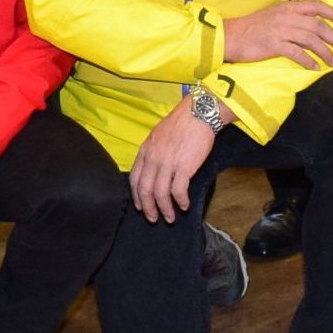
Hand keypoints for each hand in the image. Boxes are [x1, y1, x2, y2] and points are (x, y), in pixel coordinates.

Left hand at [129, 94, 218, 222]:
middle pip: (145, 190)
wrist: (198, 113)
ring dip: (165, 209)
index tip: (141, 206)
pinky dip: (180, 201)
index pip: (134, 179)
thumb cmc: (182, 123)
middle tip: (153, 219)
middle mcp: (153, 158)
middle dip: (148, 208)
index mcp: (145, 150)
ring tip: (170, 218)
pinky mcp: (184, 167)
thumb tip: (154, 168)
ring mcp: (167, 163)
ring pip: (160, 194)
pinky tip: (185, 205)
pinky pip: (178, 191)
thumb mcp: (158, 135)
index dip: (137, 196)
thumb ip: (153, 152)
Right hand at [222, 0, 332, 69]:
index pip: (316, 6)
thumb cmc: (252, 27)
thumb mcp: (273, 15)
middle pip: (318, 26)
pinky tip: (315, 68)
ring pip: (311, 40)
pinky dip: (309, 61)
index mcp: (288, 7)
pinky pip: (297, 53)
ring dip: (325, 52)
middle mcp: (286, 17)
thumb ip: (291, 16)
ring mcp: (280, 30)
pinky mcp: (274, 45)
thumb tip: (310, 23)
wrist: (230, 36)